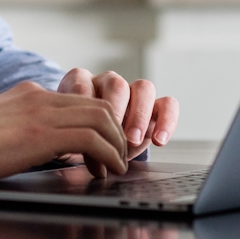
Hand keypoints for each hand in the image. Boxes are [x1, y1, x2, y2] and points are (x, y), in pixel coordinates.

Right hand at [0, 81, 128, 183]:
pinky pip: (91, 139)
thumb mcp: (2, 126)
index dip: (100, 125)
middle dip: (115, 133)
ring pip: (101, 118)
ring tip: (115, 168)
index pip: (80, 100)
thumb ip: (26, 127)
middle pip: (98, 105)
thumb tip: (46, 148)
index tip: (103, 148)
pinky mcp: (42, 133)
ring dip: (115, 146)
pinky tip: (105, 171)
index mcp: (30, 93)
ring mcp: (42, 111)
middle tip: (117, 158)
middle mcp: (40, 96)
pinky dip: (107, 156)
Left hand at [57, 69, 178, 165]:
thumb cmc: (76, 134)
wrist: (92, 139)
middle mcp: (109, 82)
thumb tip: (85, 156)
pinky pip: (168, 104)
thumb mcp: (71, 136)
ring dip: (139, 116)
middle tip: (113, 134)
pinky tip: (159, 140)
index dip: (84, 103)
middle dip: (117, 110)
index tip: (83, 125)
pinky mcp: (155, 106)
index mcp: (82, 82)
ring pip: (143, 88)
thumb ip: (76, 142)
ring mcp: (133, 92)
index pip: (82, 84)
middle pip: (116, 85)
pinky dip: (166, 121)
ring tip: (133, 140)